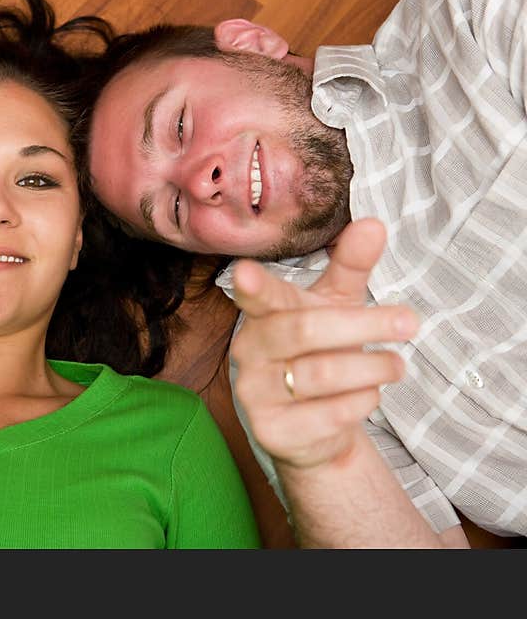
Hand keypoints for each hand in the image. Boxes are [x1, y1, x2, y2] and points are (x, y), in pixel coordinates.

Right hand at [229, 218, 418, 469]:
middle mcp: (249, 351)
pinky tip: (369, 395)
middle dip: (364, 325)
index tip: (245, 271)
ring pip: (321, 374)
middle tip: (410, 322)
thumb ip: (350, 265)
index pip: (257, 296)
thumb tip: (373, 224)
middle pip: (305, 330)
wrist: (311, 430)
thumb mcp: (336, 305)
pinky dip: (362, 401)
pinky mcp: (271, 431)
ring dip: (372, 367)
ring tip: (397, 364)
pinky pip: (329, 413)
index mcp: (263, 315)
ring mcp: (255, 393)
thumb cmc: (322, 353)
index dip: (252, 285)